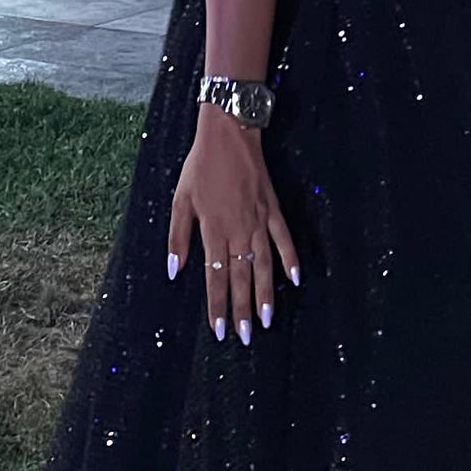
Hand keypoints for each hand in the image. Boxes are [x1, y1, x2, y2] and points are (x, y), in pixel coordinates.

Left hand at [167, 104, 300, 343]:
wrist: (229, 133)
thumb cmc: (200, 166)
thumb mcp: (180, 200)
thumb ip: (178, 237)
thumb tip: (174, 271)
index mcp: (213, 229)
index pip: (215, 276)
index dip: (217, 304)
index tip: (219, 329)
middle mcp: (238, 230)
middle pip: (240, 277)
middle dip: (241, 309)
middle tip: (243, 337)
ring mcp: (259, 221)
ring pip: (263, 265)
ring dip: (265, 294)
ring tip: (266, 320)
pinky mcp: (274, 210)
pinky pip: (284, 239)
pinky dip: (291, 259)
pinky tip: (296, 280)